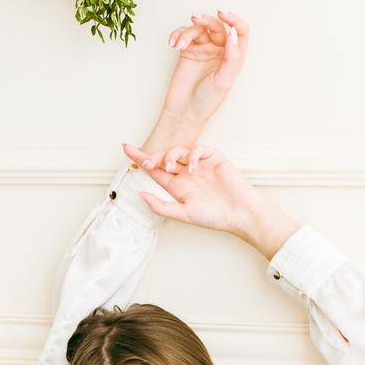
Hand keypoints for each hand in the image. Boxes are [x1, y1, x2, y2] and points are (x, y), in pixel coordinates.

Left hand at [124, 145, 299, 258]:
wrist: (238, 213)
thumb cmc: (214, 216)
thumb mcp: (183, 214)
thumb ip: (161, 206)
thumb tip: (140, 195)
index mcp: (177, 186)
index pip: (155, 170)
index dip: (140, 159)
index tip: (125, 149)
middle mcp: (185, 174)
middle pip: (163, 158)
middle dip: (153, 158)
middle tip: (148, 163)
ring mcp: (198, 165)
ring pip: (178, 151)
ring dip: (170, 156)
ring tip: (170, 167)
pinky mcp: (213, 158)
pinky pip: (198, 150)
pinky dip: (192, 155)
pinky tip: (191, 167)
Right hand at [152, 10, 249, 143]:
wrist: (184, 113)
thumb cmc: (207, 101)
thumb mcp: (224, 81)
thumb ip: (232, 57)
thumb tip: (234, 34)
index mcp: (233, 57)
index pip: (240, 31)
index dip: (234, 20)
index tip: (223, 15)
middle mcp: (220, 51)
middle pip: (217, 26)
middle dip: (206, 20)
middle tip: (195, 20)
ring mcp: (203, 50)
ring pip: (198, 29)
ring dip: (187, 32)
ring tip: (179, 44)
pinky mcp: (187, 52)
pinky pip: (184, 35)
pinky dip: (178, 35)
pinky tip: (173, 44)